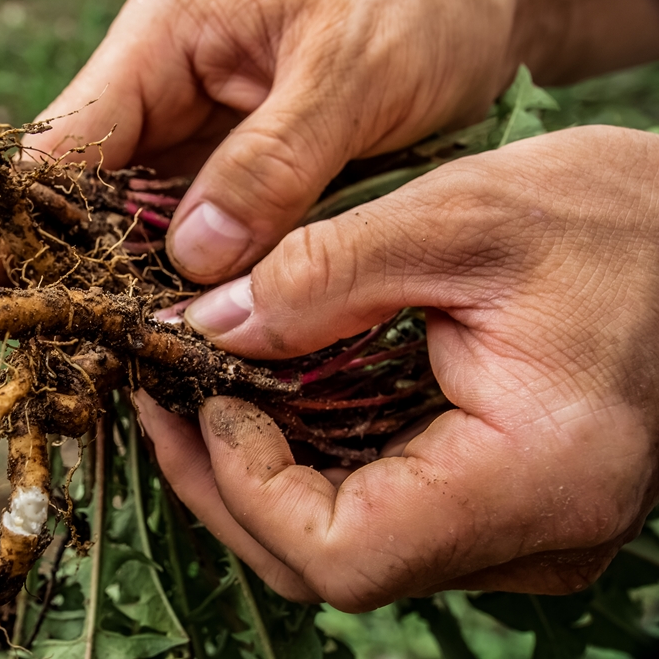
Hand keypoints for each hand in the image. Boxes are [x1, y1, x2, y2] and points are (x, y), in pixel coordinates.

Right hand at [0, 0, 658, 285]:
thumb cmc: (418, 5)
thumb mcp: (351, 73)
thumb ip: (272, 163)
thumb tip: (192, 260)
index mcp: (169, 40)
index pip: (73, 133)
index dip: (26, 210)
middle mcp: (169, 94)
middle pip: (91, 190)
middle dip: (68, 265)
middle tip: (44, 350)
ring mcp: (202, 141)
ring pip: (138, 225)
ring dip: (126, 289)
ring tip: (99, 366)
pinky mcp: (242, 181)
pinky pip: (195, 242)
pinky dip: (185, 291)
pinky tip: (176, 342)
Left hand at [138, 126, 658, 610]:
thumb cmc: (611, 214)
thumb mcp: (459, 216)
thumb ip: (323, 275)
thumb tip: (205, 327)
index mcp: (535, 476)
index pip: (347, 556)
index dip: (249, 488)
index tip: (205, 398)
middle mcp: (534, 532)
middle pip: (331, 565)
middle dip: (228, 486)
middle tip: (166, 400)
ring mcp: (519, 529)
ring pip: (349, 547)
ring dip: (257, 479)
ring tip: (198, 395)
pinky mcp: (503, 503)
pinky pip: (381, 513)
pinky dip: (308, 466)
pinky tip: (268, 403)